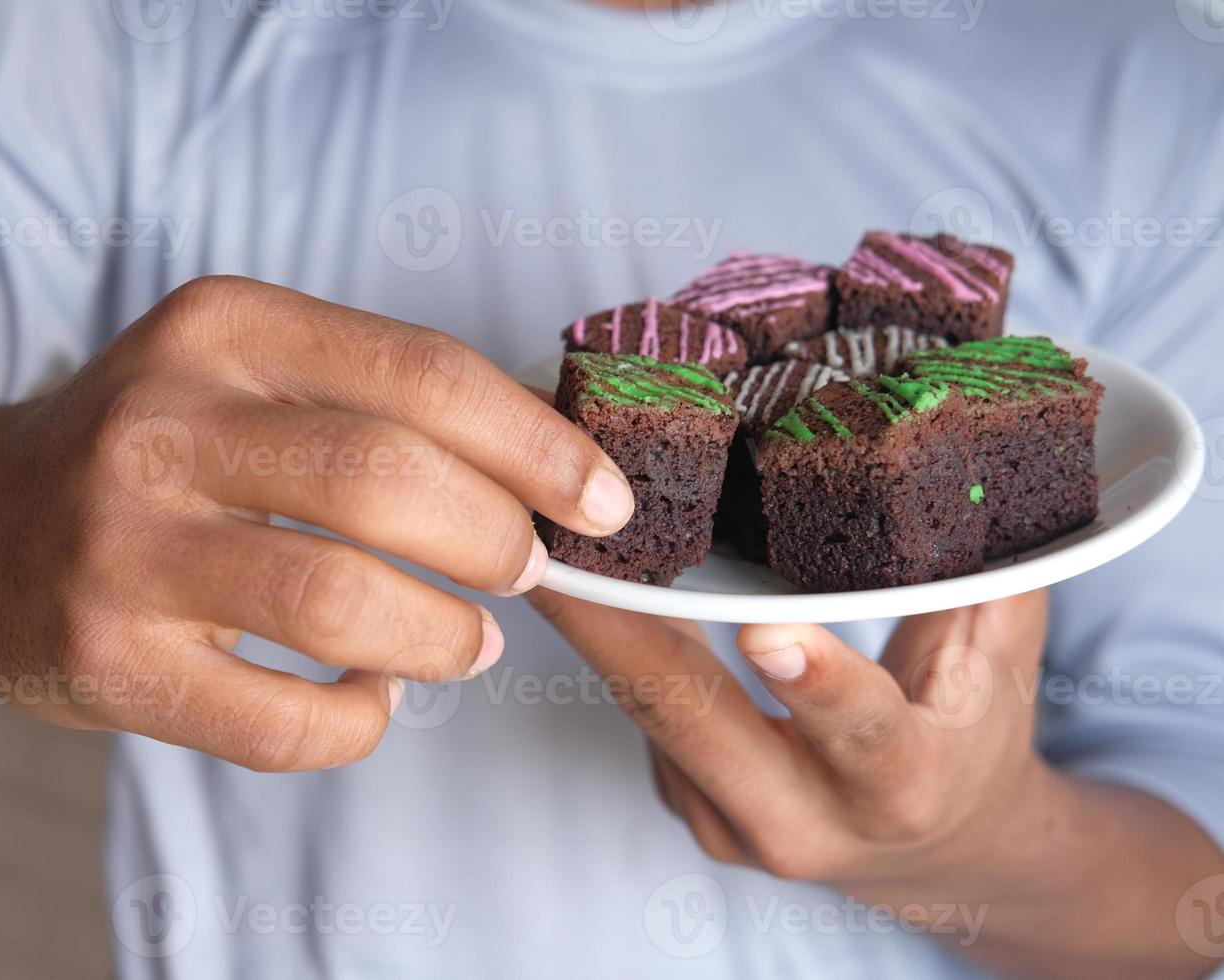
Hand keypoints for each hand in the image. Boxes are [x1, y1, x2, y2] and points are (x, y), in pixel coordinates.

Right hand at [0, 277, 633, 769]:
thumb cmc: (152, 447)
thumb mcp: (239, 369)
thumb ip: (374, 395)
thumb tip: (548, 459)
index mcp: (220, 330)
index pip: (421, 373)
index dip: (535, 443)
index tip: (599, 497)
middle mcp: (161, 423)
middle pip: (389, 480)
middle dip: (497, 538)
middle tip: (527, 570)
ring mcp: (125, 548)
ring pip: (342, 602)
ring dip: (442, 636)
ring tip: (465, 642)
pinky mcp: (108, 661)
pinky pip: (282, 720)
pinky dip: (360, 721)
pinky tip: (371, 695)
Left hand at [536, 588, 1047, 876]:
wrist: (938, 853)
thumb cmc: (973, 736)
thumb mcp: (1001, 660)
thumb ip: (987, 575)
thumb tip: (964, 460)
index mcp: (903, 784)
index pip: (862, 734)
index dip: (817, 682)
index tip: (765, 627)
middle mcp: (806, 822)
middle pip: (699, 723)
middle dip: (622, 634)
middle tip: (563, 554)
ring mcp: (732, 827)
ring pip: (652, 714)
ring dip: (595, 630)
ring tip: (552, 544)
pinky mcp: (688, 807)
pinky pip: (645, 715)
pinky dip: (615, 646)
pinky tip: (589, 583)